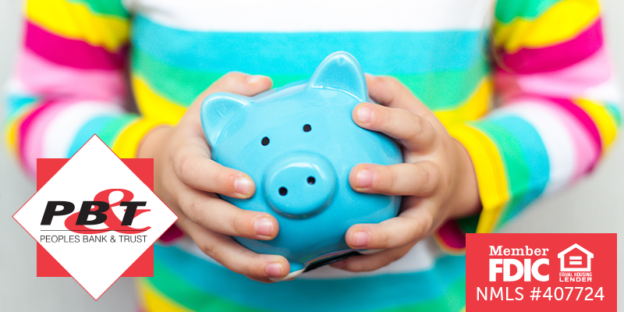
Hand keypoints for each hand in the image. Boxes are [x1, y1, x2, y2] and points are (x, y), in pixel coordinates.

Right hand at [137, 73, 289, 281]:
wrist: (164, 165)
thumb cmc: (197, 132)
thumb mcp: (207, 104)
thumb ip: (233, 89)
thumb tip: (265, 84)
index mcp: (183, 159)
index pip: (194, 171)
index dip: (217, 180)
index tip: (247, 185)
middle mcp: (183, 195)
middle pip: (204, 216)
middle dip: (236, 225)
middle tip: (271, 228)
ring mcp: (192, 222)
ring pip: (214, 247)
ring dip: (247, 261)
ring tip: (282, 267)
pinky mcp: (206, 238)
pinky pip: (226, 257)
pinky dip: (252, 268)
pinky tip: (284, 271)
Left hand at [331, 75, 480, 271]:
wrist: (458, 178)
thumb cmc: (419, 140)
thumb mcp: (411, 110)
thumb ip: (384, 93)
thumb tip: (349, 75)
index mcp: (428, 140)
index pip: (411, 126)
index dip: (386, 120)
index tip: (356, 112)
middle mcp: (433, 175)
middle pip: (417, 179)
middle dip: (388, 179)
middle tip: (355, 177)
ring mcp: (428, 210)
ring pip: (411, 228)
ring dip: (382, 235)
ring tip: (350, 237)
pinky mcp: (417, 235)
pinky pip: (395, 254)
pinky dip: (369, 261)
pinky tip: (338, 260)